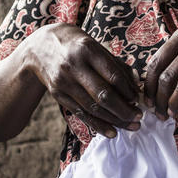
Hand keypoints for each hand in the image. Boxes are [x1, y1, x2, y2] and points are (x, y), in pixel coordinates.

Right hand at [25, 24, 141, 137]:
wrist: (39, 47)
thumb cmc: (75, 45)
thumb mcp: (95, 46)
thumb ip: (116, 65)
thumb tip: (137, 86)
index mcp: (87, 50)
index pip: (113, 76)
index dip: (129, 91)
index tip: (138, 99)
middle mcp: (74, 66)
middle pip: (103, 95)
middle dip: (124, 110)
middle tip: (139, 117)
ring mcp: (64, 82)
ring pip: (93, 108)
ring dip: (115, 120)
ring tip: (131, 126)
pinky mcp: (57, 94)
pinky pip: (81, 114)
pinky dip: (98, 125)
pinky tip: (113, 132)